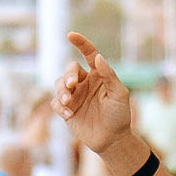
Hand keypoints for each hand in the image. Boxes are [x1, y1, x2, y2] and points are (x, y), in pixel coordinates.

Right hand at [56, 33, 136, 156]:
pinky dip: (59, 106)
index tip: (71, 35)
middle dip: (68, 75)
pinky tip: (68, 114)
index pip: (89, 54)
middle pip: (70, 69)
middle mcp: (84, 82)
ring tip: (68, 101)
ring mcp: (74, 95)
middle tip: (72, 85)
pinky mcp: (66, 109)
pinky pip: (55, 102)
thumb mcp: (120, 95)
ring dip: (61, 90)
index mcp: (98, 75)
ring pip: (59, 84)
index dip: (80, 43)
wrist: (113, 140)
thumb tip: (98, 57)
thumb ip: (109, 76)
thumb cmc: (119, 116)